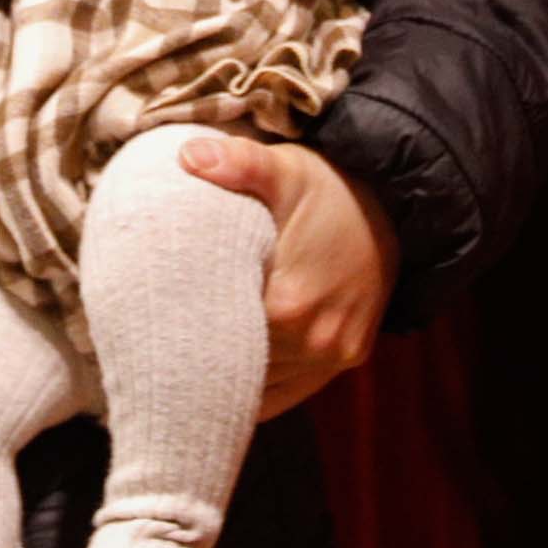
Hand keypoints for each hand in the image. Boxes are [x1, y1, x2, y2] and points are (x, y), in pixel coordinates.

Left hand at [179, 136, 401, 419]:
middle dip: (201, 351)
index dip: (182, 328)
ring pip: (261, 382)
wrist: (393, 205)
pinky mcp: (346, 358)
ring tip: (184, 356)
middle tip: (156, 342)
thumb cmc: (327, 187)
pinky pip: (288, 391)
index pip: (217, 335)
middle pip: (237, 362)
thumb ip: (239, 163)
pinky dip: (256, 386)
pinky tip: (224, 376)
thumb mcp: (284, 170)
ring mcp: (333, 355)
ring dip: (229, 372)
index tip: (154, 317)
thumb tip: (188, 156)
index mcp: (289, 304)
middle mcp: (315, 341)